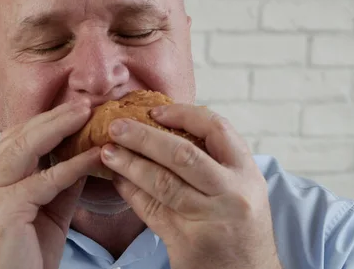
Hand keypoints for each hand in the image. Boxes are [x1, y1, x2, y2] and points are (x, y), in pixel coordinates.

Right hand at [0, 101, 100, 268]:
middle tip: (83, 104)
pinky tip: (94, 155)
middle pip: (17, 137)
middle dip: (52, 118)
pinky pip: (45, 180)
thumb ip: (60, 185)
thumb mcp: (46, 214)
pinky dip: (72, 165)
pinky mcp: (2, 209)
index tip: (73, 111)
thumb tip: (84, 156)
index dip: (43, 123)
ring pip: (25, 148)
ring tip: (87, 114)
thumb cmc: (24, 260)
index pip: (13, 141)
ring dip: (59, 127)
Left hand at [100, 104, 280, 268]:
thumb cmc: (240, 228)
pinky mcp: (189, 242)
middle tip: (116, 127)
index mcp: (246, 172)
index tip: (154, 111)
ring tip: (106, 152)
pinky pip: (152, 211)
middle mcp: (232, 193)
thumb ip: (212, 163)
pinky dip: (131, 193)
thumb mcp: (240, 189)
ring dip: (130, 164)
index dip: (182, 114)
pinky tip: (116, 181)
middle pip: (182, 154)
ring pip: (163, 183)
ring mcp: (211, 219)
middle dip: (144, 137)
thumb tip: (161, 130)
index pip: (216, 128)